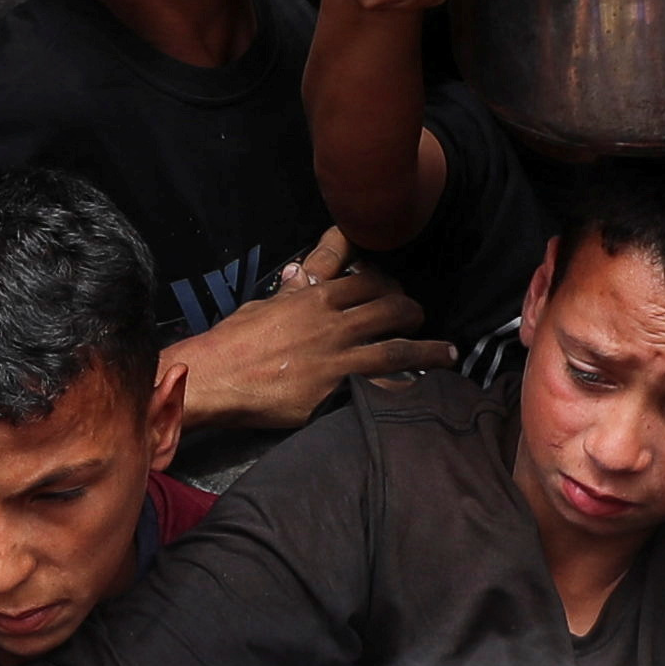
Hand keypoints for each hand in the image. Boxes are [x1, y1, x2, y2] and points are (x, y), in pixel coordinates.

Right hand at [160, 226, 444, 435]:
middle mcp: (334, 324)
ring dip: (429, 350)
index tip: (393, 290)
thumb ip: (292, 292)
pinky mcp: (337, 392)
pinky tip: (423, 392)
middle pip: (390, 308)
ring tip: (448, 353)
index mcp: (316, 298)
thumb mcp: (264, 306)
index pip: (365, 279)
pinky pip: (382, 388)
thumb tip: (304, 273)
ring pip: (398, 348)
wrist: (217, 378)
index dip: (386, 283)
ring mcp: (339, 359)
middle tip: (419, 317)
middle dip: (412, 311)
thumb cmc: (234, 341)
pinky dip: (405, 388)